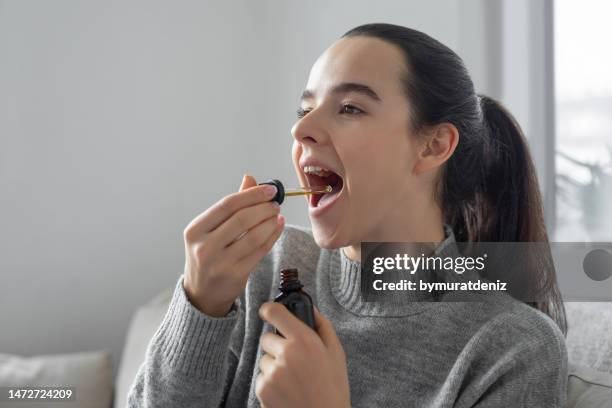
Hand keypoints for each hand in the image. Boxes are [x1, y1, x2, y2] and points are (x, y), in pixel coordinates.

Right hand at [182, 175, 283, 316]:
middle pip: (241, 219)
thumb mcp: (210, 229)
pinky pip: (260, 251)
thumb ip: (231, 205)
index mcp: (195, 230)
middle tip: (275, 203)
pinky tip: (278, 227)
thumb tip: (250, 178)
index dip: (251, 194)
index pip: (227, 205)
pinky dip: (272, 236)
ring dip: (270, 222)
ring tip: (277, 214)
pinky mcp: (235, 276)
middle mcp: (204, 247)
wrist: (202, 293)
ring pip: (253, 236)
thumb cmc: (208, 254)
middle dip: (263, 208)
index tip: (270, 189)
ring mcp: (219, 263)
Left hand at [256, 303, 350, 407]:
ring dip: (274, 365)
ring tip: (293, 380)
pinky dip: (270, 383)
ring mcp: (272, 373)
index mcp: (304, 340)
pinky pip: (261, 377)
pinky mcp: (263, 390)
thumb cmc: (333, 388)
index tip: (268, 312)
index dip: (269, 309)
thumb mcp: (336, 353)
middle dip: (277, 345)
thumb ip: (322, 326)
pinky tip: (287, 390)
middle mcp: (285, 354)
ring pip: (264, 359)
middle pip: (266, 338)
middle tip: (294, 360)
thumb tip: (309, 308)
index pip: (274, 312)